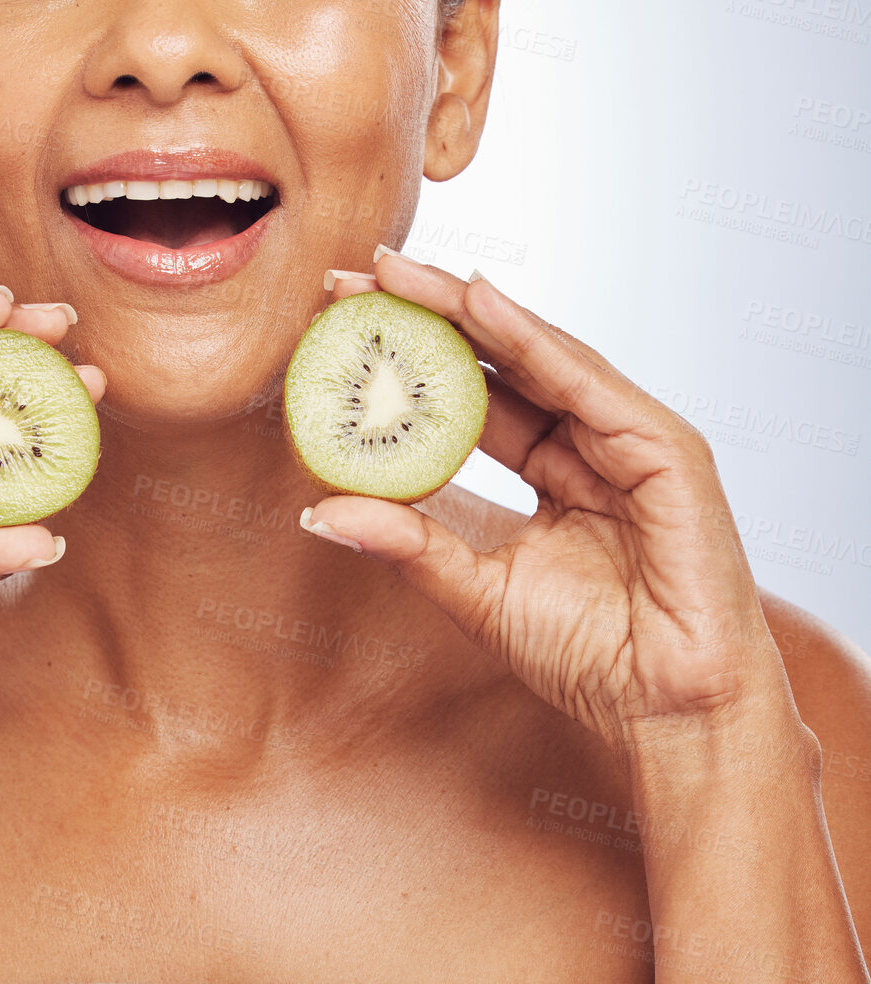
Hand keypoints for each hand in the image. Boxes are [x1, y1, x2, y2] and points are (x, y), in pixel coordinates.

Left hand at [304, 252, 790, 756]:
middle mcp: (585, 441)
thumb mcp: (475, 589)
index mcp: (547, 467)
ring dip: (463, 308)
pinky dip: (530, 339)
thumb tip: (318, 510)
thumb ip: (407, 543)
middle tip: (350, 275)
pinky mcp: (664, 448)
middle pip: (496, 360)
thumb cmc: (590, 657)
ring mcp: (626, 439)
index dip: (406, 356)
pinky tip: (477, 302)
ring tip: (395, 274)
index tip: (336, 321)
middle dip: (423, 312)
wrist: (671, 715)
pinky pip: (585, 382)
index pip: (468, 393)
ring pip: (535, 354)